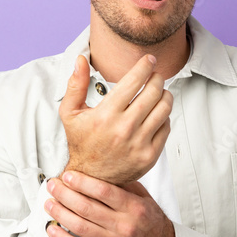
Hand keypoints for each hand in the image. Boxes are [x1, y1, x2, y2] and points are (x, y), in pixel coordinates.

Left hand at [44, 171, 174, 236]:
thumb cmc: (150, 222)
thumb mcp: (144, 198)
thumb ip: (123, 185)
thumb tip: (98, 170)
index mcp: (133, 207)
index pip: (103, 191)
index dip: (82, 182)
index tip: (67, 175)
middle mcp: (124, 225)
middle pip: (87, 207)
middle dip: (65, 194)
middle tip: (52, 185)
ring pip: (80, 226)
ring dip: (60, 213)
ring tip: (48, 203)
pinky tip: (51, 229)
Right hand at [59, 54, 171, 185]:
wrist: (90, 177)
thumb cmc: (81, 143)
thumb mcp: (70, 113)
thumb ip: (76, 84)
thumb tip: (81, 60)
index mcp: (106, 115)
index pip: (134, 81)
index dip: (145, 66)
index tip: (149, 60)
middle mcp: (124, 128)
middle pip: (153, 92)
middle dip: (157, 78)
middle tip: (155, 76)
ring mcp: (139, 143)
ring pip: (164, 108)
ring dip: (165, 95)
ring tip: (159, 92)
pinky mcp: (150, 155)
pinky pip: (166, 127)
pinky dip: (164, 117)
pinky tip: (155, 114)